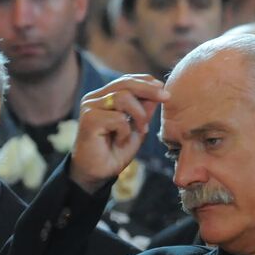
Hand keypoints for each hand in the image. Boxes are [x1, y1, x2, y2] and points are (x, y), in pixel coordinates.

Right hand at [70, 76, 169, 193]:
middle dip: (149, 89)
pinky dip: (126, 131)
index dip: (145, 81)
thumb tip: (158, 90)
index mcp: (104, 97)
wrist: (97, 174)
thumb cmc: (115, 152)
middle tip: (166, 98)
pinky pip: (118, 118)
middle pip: (125, 83)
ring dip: (138, 115)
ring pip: (123, 97)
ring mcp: (90, 107)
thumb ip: (144, 110)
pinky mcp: (89, 119)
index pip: (126, 81)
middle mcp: (94, 98)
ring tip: (141, 130)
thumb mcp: (136, 128)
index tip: (163, 88)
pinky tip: (121, 141)